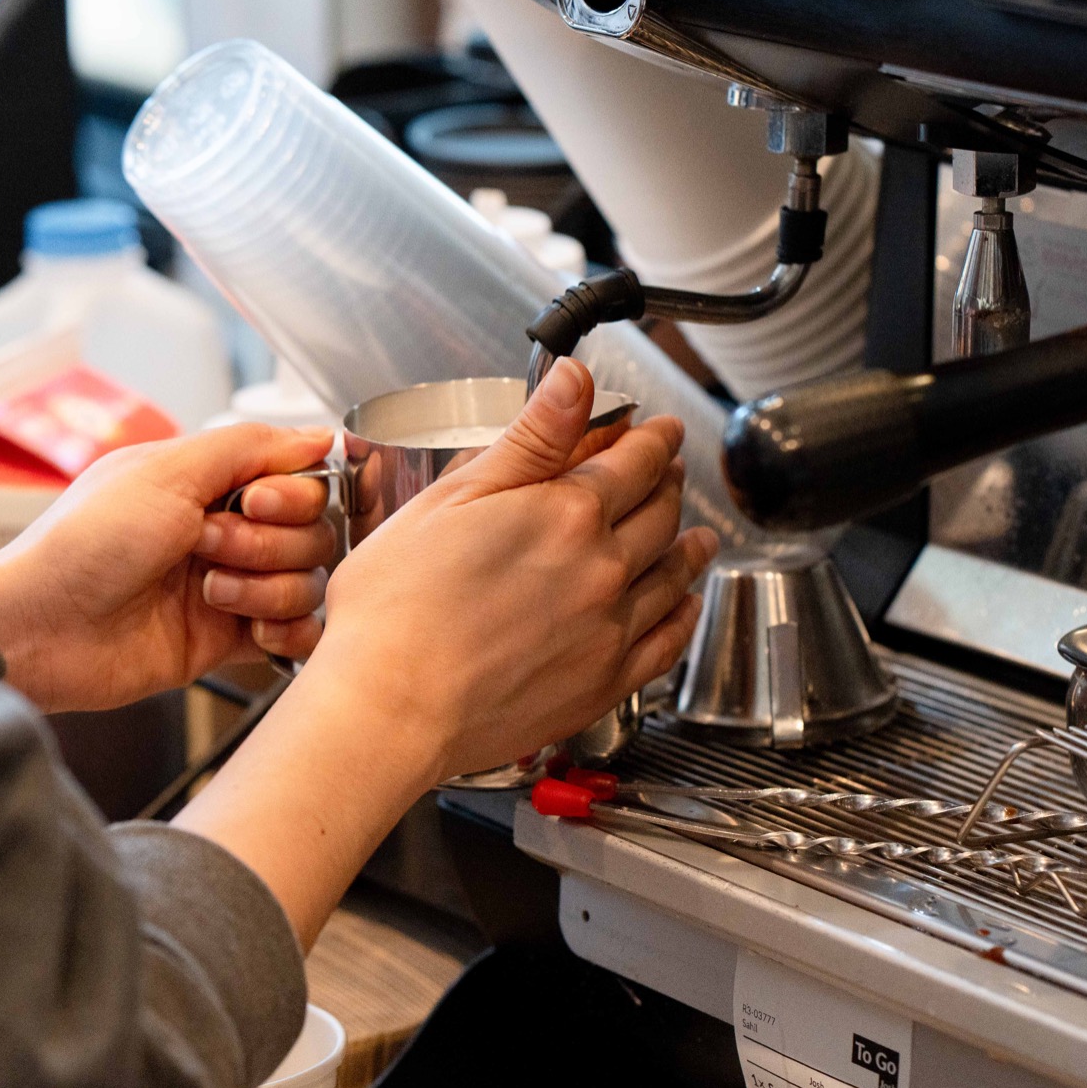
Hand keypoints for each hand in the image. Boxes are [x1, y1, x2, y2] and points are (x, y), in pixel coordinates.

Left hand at [0, 424, 337, 712]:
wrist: (40, 628)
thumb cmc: (84, 544)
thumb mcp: (166, 471)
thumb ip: (250, 446)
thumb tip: (320, 435)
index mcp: (209, 482)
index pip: (300, 478)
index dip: (293, 493)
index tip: (255, 502)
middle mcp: (225, 530)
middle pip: (312, 531)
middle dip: (269, 542)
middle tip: (208, 546)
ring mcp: (229, 586)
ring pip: (306, 581)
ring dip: (266, 586)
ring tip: (210, 592)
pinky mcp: (227, 641)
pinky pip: (296, 633)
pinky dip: (287, 631)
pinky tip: (252, 629)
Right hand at [174, 357, 717, 947]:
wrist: (389, 706)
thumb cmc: (397, 607)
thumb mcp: (455, 496)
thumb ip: (530, 437)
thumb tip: (575, 381)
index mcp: (567, 513)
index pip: (635, 460)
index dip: (654, 437)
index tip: (660, 429)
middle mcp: (604, 569)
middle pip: (662, 513)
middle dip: (670, 483)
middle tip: (671, 470)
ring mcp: (609, 630)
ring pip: (673, 575)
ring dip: (690, 545)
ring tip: (697, 534)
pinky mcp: (603, 684)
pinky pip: (668, 643)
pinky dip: (685, 617)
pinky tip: (684, 607)